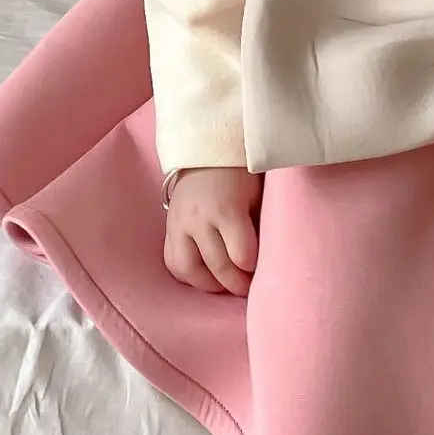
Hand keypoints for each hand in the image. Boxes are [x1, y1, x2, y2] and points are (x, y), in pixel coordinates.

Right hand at [163, 166, 262, 295]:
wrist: (207, 147)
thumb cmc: (240, 172)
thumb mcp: (256, 195)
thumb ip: (258, 227)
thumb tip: (266, 260)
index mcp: (226, 209)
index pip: (241, 256)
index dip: (254, 269)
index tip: (263, 271)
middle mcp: (198, 218)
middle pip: (217, 267)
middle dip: (236, 284)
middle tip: (248, 287)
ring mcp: (178, 223)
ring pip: (188, 270)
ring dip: (208, 284)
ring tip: (223, 283)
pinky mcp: (168, 226)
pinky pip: (171, 261)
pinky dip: (187, 274)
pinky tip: (203, 274)